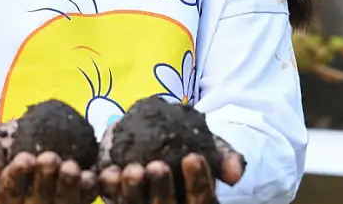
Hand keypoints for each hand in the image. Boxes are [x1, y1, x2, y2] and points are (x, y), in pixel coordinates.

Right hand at [0, 120, 98, 203]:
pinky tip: (90, 176)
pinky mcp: (78, 197)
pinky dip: (89, 188)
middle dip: (44, 180)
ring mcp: (55, 203)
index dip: (16, 176)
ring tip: (71, 167)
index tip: (25, 159)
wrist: (32, 134)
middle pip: (38, 200)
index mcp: (6, 198)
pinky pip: (85, 198)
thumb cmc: (7, 144)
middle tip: (50, 159)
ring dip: (68, 186)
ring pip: (63, 202)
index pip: (9, 192)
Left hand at [98, 133, 243, 203]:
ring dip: (131, 191)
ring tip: (132, 169)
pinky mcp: (121, 201)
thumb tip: (236, 171)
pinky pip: (112, 200)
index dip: (198, 182)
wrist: (162, 143)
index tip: (193, 157)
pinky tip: (106, 172)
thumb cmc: (189, 151)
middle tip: (158, 165)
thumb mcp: (212, 151)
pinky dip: (108, 188)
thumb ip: (225, 159)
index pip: (201, 200)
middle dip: (161, 189)